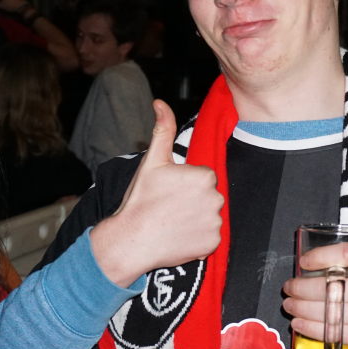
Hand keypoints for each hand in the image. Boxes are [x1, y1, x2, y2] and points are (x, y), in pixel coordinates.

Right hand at [89, 100, 222, 286]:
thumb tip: (160, 103)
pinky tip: (179, 236)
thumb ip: (162, 129)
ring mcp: (215, 223)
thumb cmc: (141, 200)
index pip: (203, 177)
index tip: (169, 192)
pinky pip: (209, 237)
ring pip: (209, 216)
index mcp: (205, 176)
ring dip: (196, 219)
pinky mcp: (212, 244)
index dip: (185, 184)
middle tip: (169, 208)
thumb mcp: (152, 161)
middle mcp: (216, 199)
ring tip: (173, 223)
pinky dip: (198, 238)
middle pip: (208, 196)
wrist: (131, 241)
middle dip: (193, 201)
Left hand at [282, 243, 347, 348]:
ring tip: (289, 305)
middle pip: (334, 286)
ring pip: (332, 311)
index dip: (322, 256)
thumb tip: (322, 266)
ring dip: (303, 308)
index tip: (304, 262)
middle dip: (303, 286)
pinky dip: (314, 328)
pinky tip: (301, 323)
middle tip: (289, 286)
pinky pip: (338, 332)